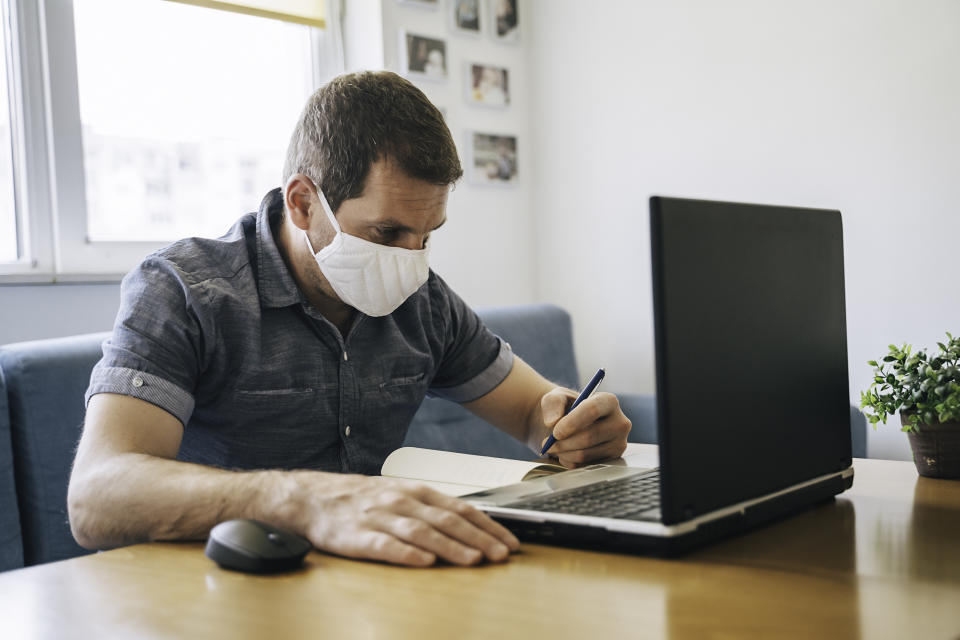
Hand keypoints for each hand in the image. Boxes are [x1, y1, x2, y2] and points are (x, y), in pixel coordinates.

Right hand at [288, 473, 519, 566]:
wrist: (314, 498)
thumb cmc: (362, 499)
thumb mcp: (401, 496)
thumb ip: (432, 509)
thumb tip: (471, 524)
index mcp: (416, 492)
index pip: (461, 509)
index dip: (488, 526)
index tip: (510, 541)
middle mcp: (402, 502)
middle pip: (447, 520)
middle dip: (479, 538)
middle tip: (502, 554)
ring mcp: (380, 518)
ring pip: (422, 532)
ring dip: (451, 547)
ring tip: (473, 560)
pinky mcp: (358, 536)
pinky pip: (385, 545)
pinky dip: (407, 553)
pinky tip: (424, 562)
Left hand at [539, 388, 630, 467]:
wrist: (569, 425)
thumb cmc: (564, 409)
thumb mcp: (555, 399)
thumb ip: (552, 404)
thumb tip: (553, 421)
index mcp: (609, 401)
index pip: (592, 410)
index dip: (572, 423)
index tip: (555, 432)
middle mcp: (620, 422)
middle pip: (589, 436)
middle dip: (563, 442)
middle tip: (547, 443)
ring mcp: (618, 443)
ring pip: (586, 454)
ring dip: (563, 453)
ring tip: (553, 446)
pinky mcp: (612, 460)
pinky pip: (585, 465)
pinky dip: (569, 461)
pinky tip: (565, 452)